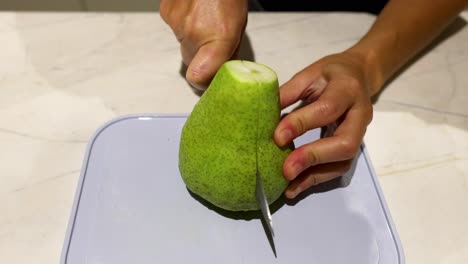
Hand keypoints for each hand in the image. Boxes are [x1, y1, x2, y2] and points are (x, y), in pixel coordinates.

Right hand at [160, 0, 247, 88]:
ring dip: (193, 38)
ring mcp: (177, 23)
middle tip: (212, 43)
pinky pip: (175, 28)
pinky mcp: (166, 13)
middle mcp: (194, 33)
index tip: (208, 81)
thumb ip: (229, 51)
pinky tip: (194, 10)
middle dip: (201, 58)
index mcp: (218, 38)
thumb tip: (223, 70)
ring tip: (205, 19)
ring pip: (183, 44)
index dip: (202, 82)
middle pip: (191, 62)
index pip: (199, 77)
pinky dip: (184, 23)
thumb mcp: (238, 25)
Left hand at [274, 51, 375, 198]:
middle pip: (344, 143)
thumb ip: (289, 92)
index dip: (301, 124)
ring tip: (288, 186)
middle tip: (286, 169)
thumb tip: (261, 113)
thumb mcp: (309, 74)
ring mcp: (360, 134)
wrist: (358, 76)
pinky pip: (337, 169)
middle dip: (313, 157)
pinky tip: (294, 187)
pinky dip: (315, 179)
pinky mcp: (353, 148)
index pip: (327, 109)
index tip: (277, 137)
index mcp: (347, 89)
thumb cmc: (330, 74)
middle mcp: (360, 115)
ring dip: (314, 176)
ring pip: (343, 162)